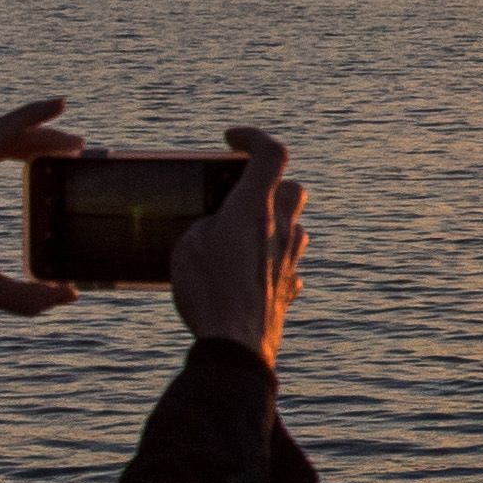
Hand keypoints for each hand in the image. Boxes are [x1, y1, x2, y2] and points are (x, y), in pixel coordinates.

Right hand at [169, 126, 303, 369]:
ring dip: (274, 223)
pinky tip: (252, 271)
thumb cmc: (207, 292)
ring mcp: (289, 260)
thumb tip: (220, 227)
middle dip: (270, 184)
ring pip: (295, 226)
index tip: (232, 139)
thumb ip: (207, 224)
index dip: (253, 137)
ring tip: (242, 236)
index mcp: (254, 209)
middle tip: (241, 194)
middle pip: (292, 188)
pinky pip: (289, 263)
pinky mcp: (289, 288)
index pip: (271, 153)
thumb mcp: (187, 246)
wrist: (236, 345)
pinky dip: (274, 259)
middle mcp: (280, 229)